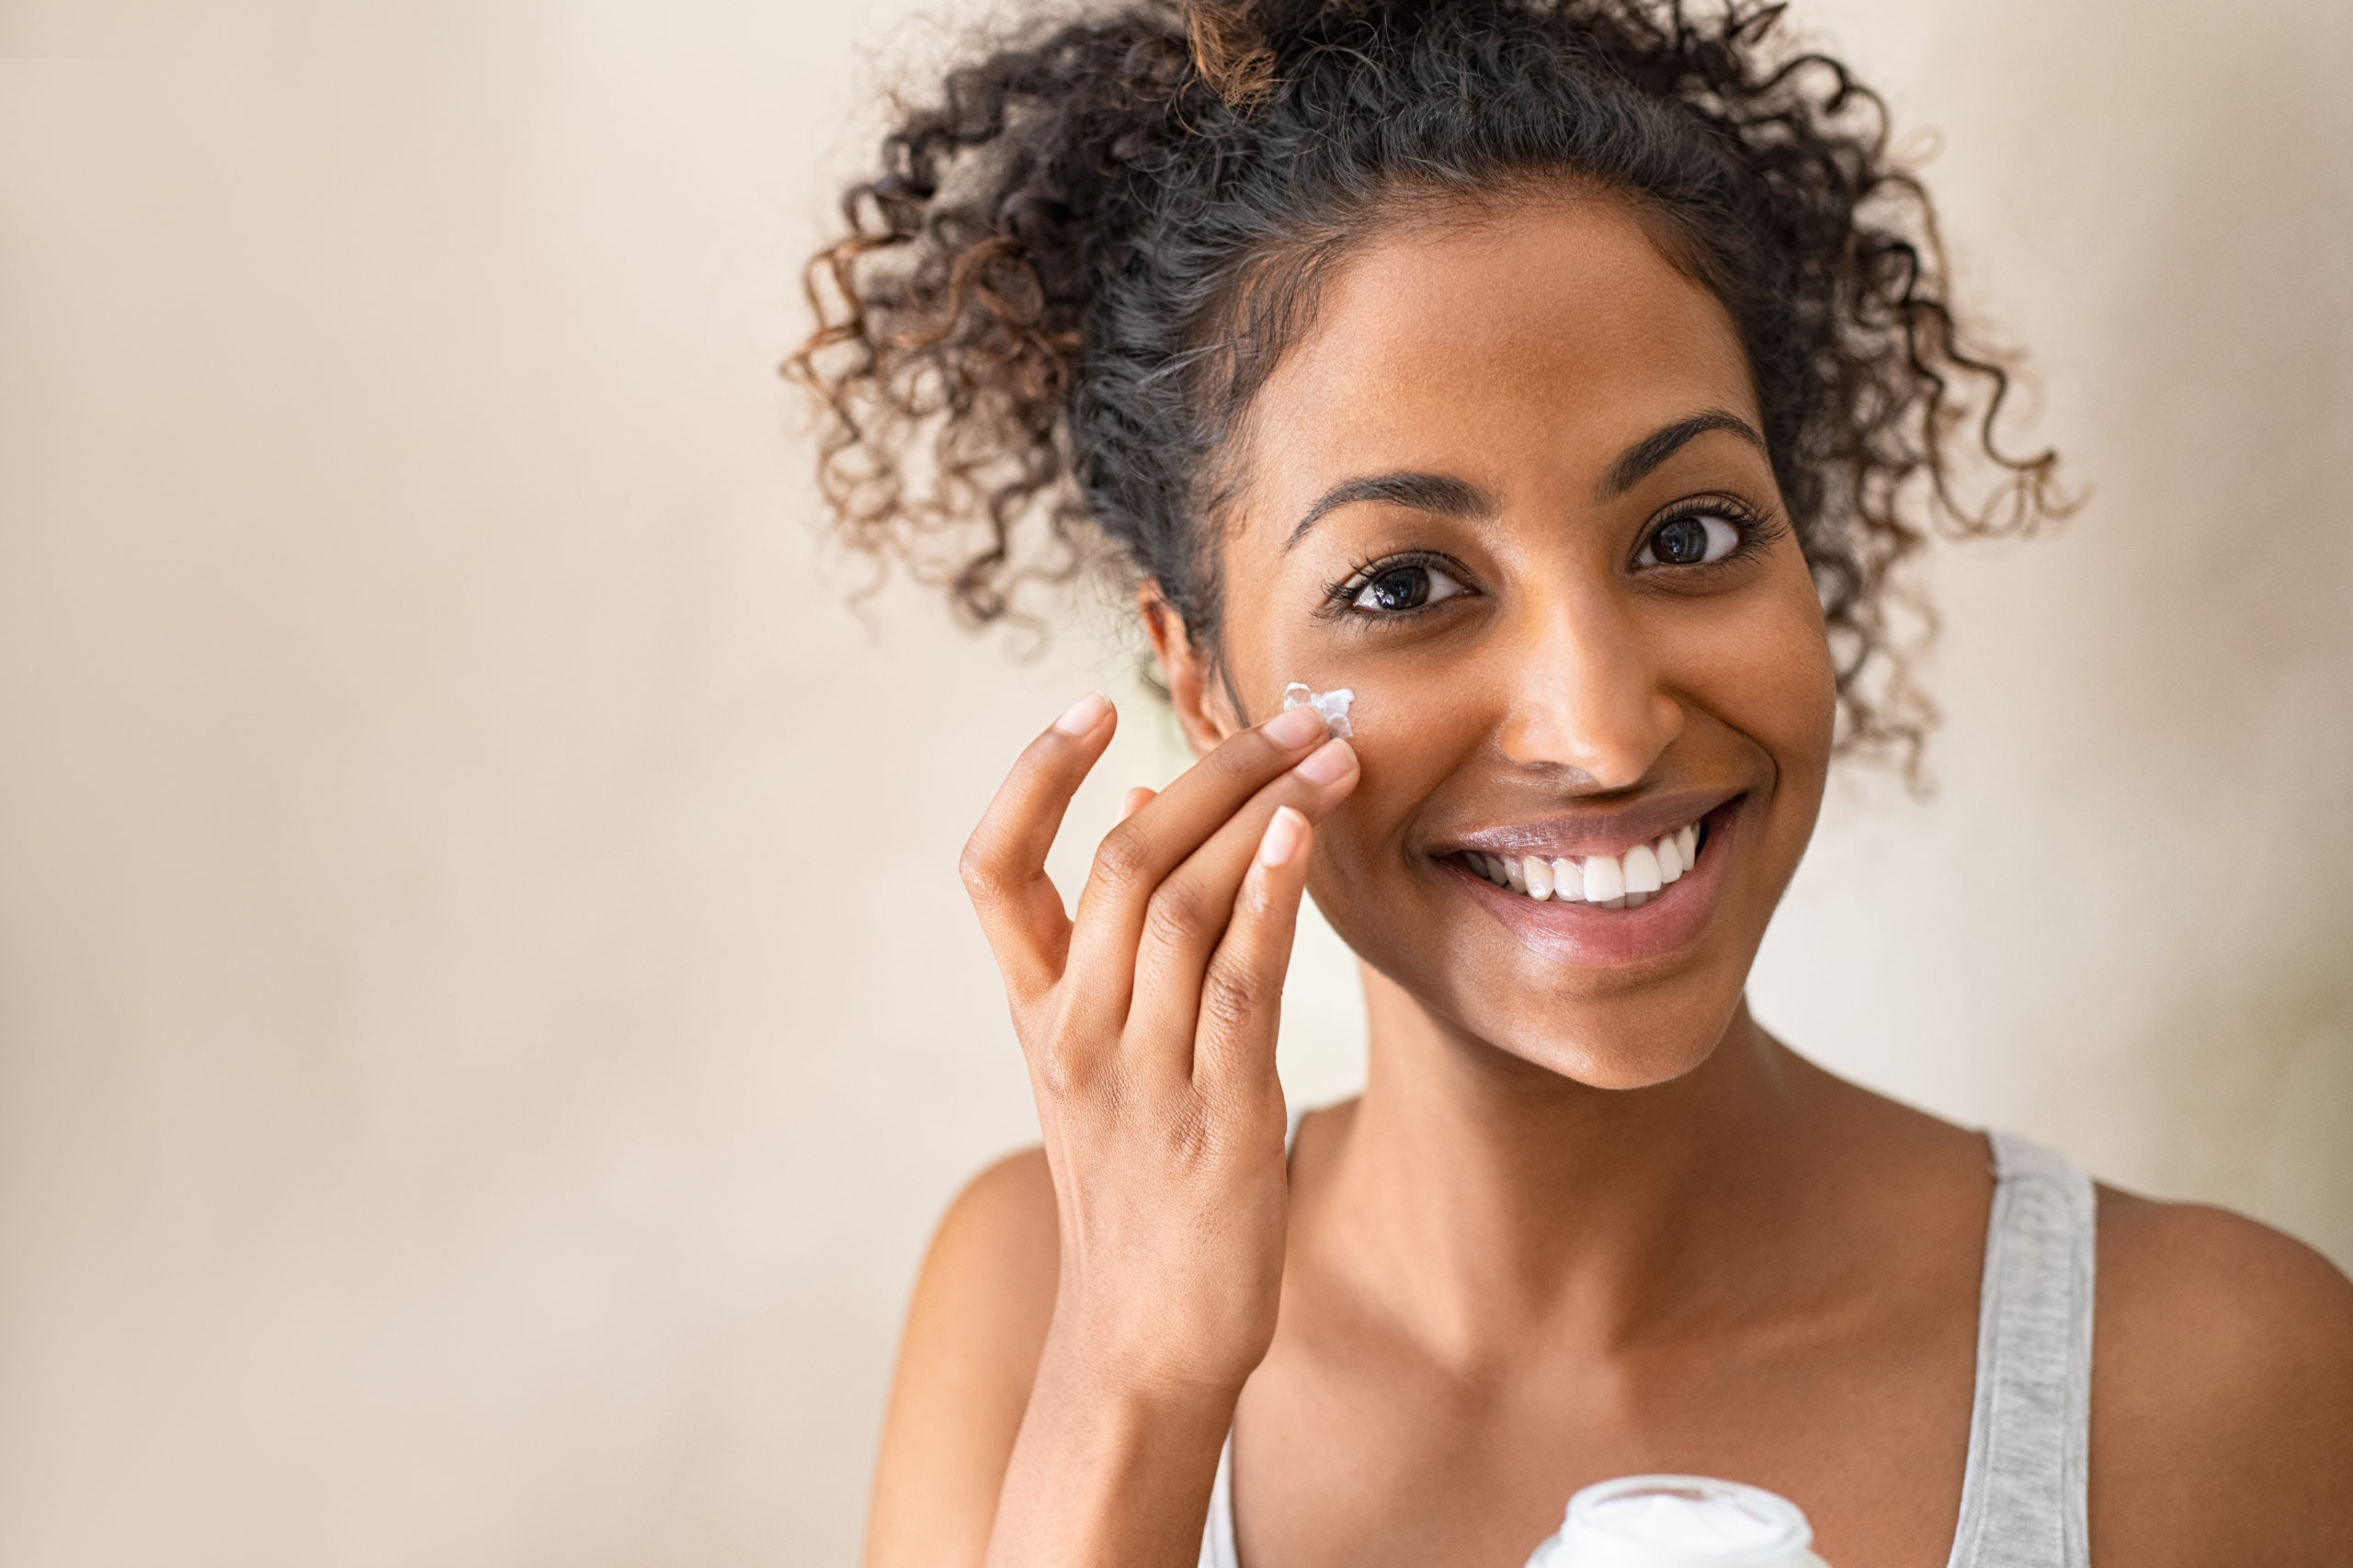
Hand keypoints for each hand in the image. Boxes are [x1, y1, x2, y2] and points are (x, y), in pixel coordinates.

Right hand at [960, 690, 1360, 1396]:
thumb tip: (1139, 809)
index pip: (993, 869)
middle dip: (1213, 770)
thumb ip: (1112, 943)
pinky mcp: (1219, 1118)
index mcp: (1037, 1014)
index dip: (1032, 777)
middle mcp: (1075, 1034)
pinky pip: (1239, 984)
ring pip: (1185, 905)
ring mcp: (1142, 1076)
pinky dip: (1268, 898)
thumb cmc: (1133, 1188)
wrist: (1142, 1341)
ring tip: (1329, 754)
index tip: (1091, 707)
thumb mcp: (1098, 1062)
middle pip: (1124, 862)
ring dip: (1263, 812)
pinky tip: (1304, 836)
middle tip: (1294, 715)